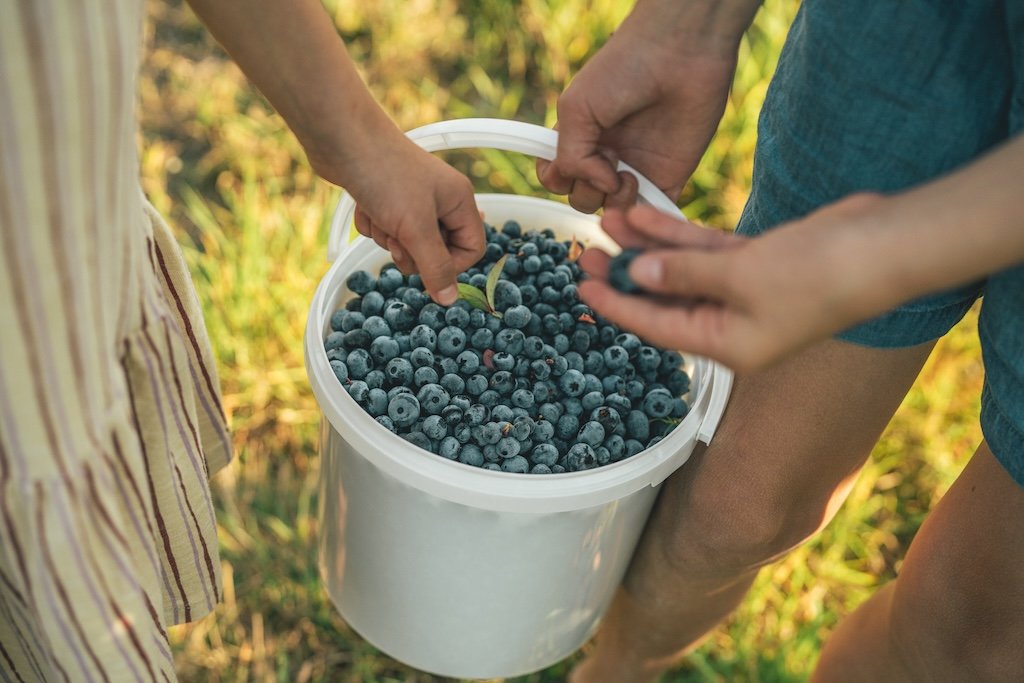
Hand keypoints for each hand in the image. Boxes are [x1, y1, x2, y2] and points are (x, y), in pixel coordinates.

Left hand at [184, 0, 484, 305]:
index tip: (428, 267)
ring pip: (408, 243)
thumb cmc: (385, 175)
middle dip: (412, 251)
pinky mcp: (386, 199)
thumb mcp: (416, 229)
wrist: (342, 139)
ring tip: (379, 215)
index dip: (451, 265)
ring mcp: (412, 200)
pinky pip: (386, 230)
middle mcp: (440, 200)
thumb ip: (435, 267)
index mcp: (459, 201)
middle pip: (437, 250)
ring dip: (389, 238)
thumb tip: (450, 300)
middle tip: (398, 240)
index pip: (472, 249)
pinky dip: (373, 224)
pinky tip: (365, 206)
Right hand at [538, 1, 748, 212]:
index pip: (556, 176)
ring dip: (614, 200)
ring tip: (629, 173)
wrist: (679, 55)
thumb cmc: (623, 70)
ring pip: (612, 211)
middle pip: (581, 199)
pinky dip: (644, 212)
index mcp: (580, 137)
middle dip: (586, 189)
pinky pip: (650, 212)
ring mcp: (635, 170)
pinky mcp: (667, 180)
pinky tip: (642, 186)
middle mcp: (605, 157)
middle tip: (608, 156)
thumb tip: (597, 185)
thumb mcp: (576, 109)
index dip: (557, 179)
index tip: (567, 162)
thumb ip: (570, 156)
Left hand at [580, 197, 897, 372]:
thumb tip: (640, 273)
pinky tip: (646, 216)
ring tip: (609, 221)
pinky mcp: (756, 261)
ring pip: (680, 269)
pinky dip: (677, 235)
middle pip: (662, 299)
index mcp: (726, 345)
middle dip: (625, 273)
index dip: (616, 307)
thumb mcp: (741, 277)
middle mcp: (731, 324)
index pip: (655, 328)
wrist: (880, 246)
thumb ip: (684, 274)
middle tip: (587, 251)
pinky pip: (704, 250)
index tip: (582, 289)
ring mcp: (743, 292)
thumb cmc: (819, 275)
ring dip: (646, 246)